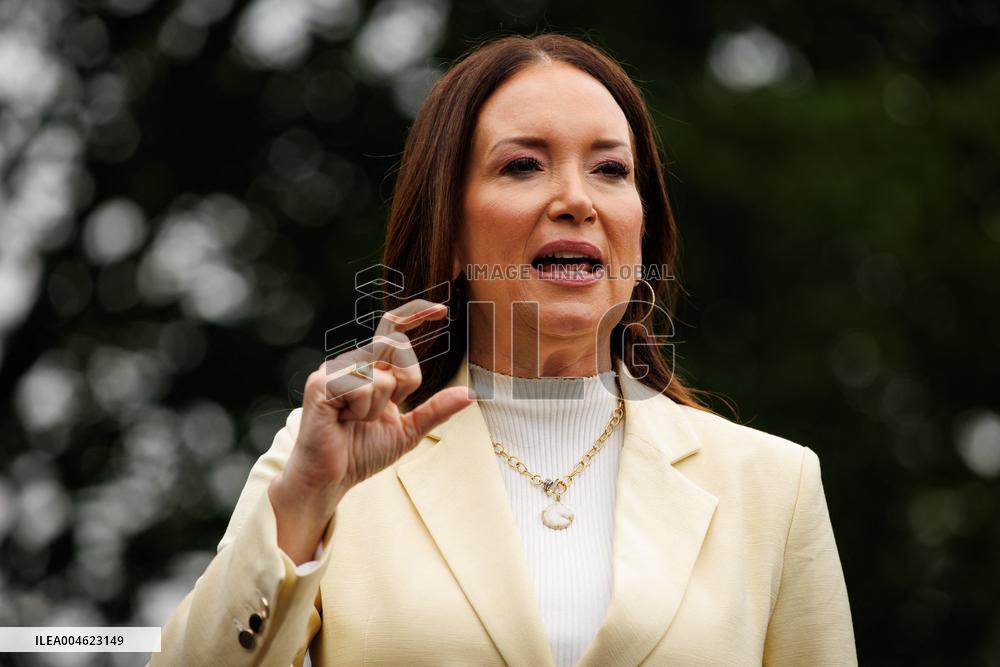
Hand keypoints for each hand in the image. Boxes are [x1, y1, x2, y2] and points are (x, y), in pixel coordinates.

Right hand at [269, 299, 473, 561]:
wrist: (331, 478)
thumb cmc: (361, 453)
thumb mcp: (409, 431)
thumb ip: (436, 410)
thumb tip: (470, 394)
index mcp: (372, 369)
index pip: (393, 330)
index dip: (416, 314)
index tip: (442, 310)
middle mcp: (354, 363)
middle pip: (399, 350)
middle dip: (402, 387)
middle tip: (376, 415)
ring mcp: (335, 370)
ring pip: (383, 377)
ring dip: (377, 409)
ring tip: (354, 421)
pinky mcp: (322, 382)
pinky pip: (363, 387)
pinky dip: (361, 411)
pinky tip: (342, 421)